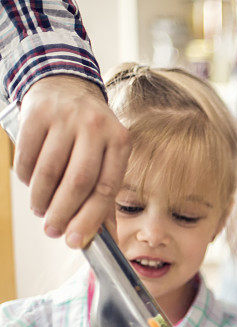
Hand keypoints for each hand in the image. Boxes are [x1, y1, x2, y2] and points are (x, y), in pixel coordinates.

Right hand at [16, 75, 129, 247]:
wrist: (65, 86)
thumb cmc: (90, 132)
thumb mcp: (108, 155)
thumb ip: (106, 193)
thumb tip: (104, 236)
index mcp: (120, 141)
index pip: (106, 188)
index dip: (90, 218)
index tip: (76, 240)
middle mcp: (96, 128)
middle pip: (78, 182)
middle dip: (63, 213)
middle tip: (53, 231)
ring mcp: (65, 119)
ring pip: (49, 172)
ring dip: (41, 200)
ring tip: (41, 210)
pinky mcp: (36, 114)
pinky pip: (26, 158)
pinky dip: (26, 179)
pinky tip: (31, 185)